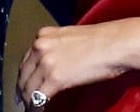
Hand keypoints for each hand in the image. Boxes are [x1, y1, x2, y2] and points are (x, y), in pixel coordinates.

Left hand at [15, 22, 130, 107]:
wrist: (116, 43)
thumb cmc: (102, 40)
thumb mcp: (71, 37)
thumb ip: (58, 47)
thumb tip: (55, 64)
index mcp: (44, 35)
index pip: (27, 59)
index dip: (25, 75)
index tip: (24, 85)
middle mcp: (40, 46)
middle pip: (24, 74)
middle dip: (23, 89)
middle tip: (24, 100)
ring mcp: (46, 62)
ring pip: (28, 88)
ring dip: (28, 100)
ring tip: (31, 107)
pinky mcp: (55, 78)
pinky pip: (38, 97)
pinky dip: (36, 107)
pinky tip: (38, 111)